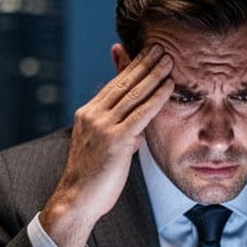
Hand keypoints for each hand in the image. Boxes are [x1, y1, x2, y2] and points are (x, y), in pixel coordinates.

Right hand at [40, 45, 174, 246]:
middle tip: (161, 46)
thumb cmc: (94, 179)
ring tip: (169, 59)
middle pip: (123, 83)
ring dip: (154, 74)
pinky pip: (141, 113)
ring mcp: (103, 126)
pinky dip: (157, 98)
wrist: (77, 200)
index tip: (146, 53)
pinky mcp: (115, 139)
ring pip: (133, 94)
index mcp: (88, 114)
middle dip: (144, 63)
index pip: (114, 84)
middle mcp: (93, 115)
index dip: (131, 67)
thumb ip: (120, 133)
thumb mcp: (104, 149)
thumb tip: (137, 130)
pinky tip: (169, 86)